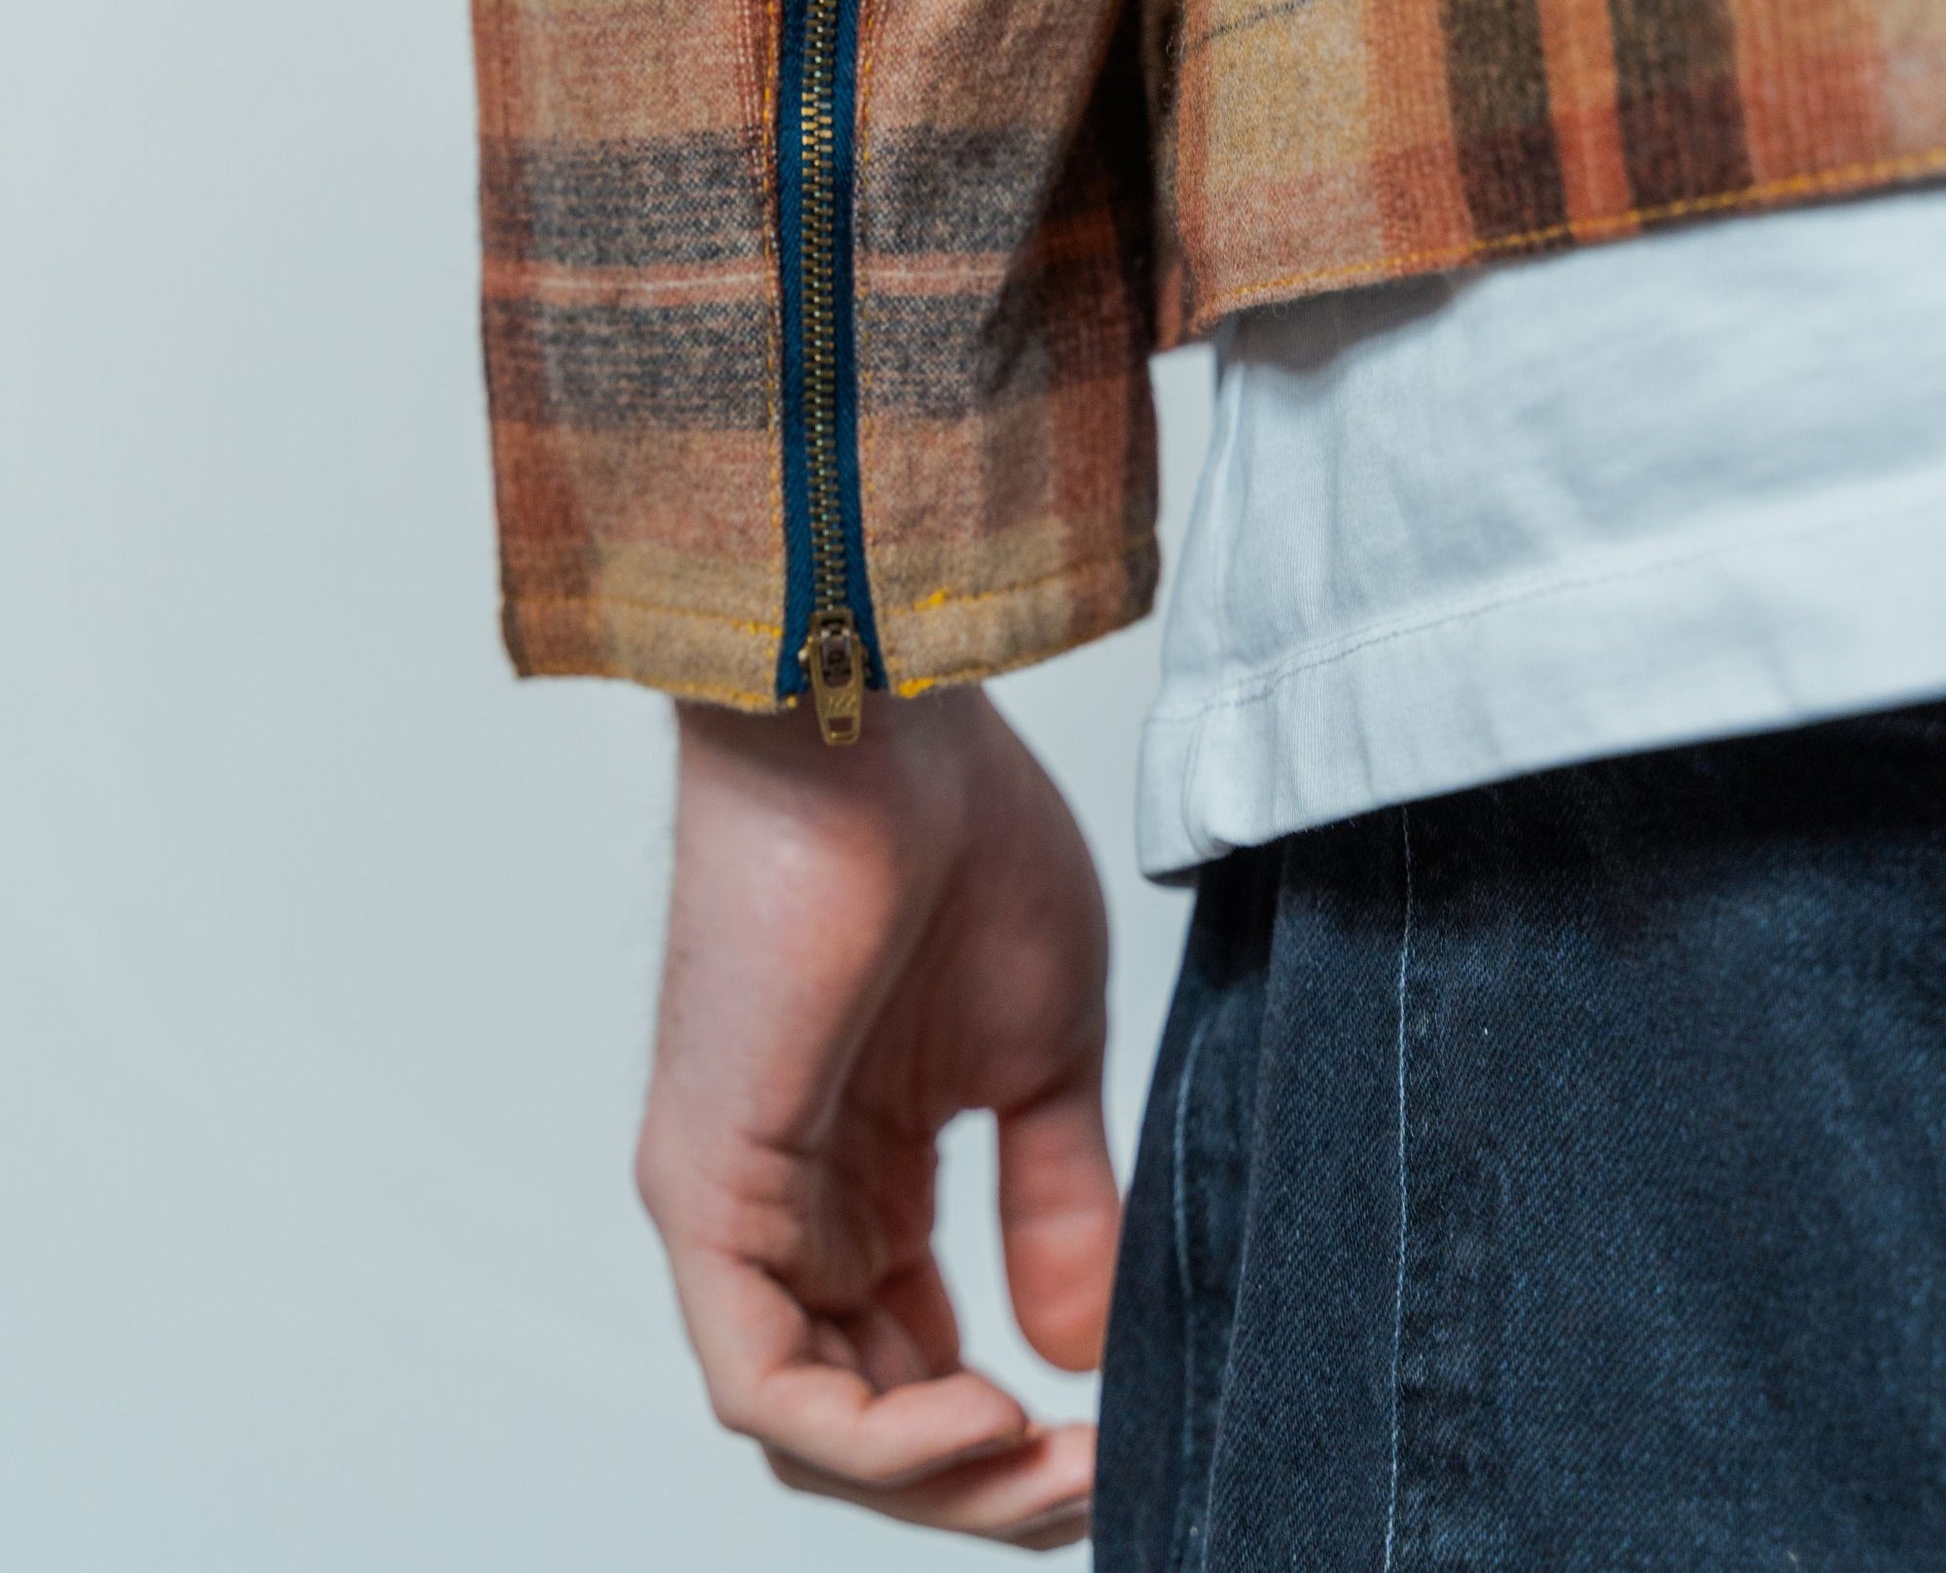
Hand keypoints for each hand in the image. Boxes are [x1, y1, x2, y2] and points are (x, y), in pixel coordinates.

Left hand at [636, 685, 1119, 1548]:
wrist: (882, 720)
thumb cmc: (957, 837)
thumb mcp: (1042, 1053)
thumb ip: (1054, 1200)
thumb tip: (1077, 1347)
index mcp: (865, 1174)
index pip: (916, 1366)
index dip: (1015, 1440)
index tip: (1124, 1440)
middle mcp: (791, 1204)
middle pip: (866, 1419)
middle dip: (987, 1483)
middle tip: (1100, 1481)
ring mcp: (738, 1202)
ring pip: (811, 1425)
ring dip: (940, 1481)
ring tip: (1053, 1469)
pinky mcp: (704, 1187)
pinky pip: (760, 1380)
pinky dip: (869, 1442)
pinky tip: (982, 1421)